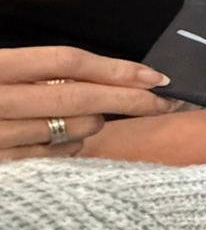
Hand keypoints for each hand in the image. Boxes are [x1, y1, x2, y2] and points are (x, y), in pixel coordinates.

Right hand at [0, 46, 179, 158]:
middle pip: (79, 97)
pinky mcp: (2, 166)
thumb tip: (99, 75)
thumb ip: (34, 69)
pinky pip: (56, 156)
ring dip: (96, 122)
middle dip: (130, 100)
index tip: (155, 76)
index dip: (116, 69)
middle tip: (165, 102)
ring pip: (73, 129)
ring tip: (93, 116)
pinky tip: (67, 138)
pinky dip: (72, 146)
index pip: (67, 63)